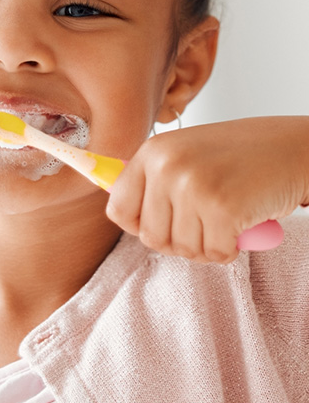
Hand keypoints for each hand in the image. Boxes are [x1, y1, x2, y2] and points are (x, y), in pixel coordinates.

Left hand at [106, 116, 308, 263]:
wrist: (292, 148)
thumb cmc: (240, 155)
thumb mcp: (185, 155)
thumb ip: (153, 180)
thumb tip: (111, 200)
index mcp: (153, 151)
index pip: (117, 208)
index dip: (141, 225)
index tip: (164, 221)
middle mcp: (166, 166)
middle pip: (150, 237)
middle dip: (180, 239)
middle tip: (205, 220)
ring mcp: (192, 186)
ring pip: (182, 249)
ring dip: (207, 244)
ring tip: (225, 217)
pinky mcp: (221, 209)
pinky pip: (214, 254)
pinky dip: (230, 249)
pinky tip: (241, 224)